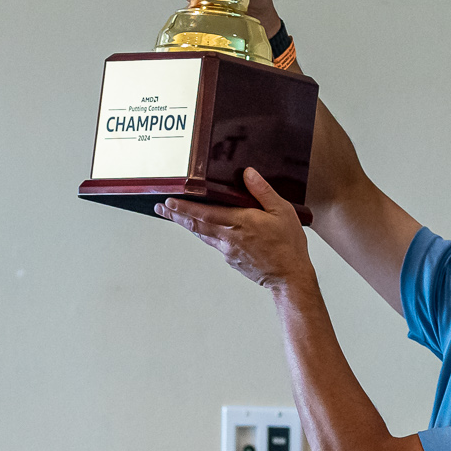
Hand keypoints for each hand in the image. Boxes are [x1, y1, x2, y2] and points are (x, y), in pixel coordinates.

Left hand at [155, 167, 312, 289]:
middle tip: (161, 209)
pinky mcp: (231, 260)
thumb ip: (262, 191)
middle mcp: (229, 238)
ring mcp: (228, 251)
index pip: (205, 213)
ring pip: (202, 235)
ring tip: (174, 217)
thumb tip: (248, 173)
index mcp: (240, 223)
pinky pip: (214, 244)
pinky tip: (204, 230)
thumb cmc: (288, 244)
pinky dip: (205, 235)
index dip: (185, 207)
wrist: (289, 277)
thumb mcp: (282, 211)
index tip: (169, 202)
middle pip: (196, 225)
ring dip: (187, 225)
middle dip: (176, 216)